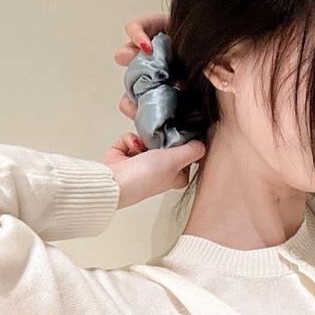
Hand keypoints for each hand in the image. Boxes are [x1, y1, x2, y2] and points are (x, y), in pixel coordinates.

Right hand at [102, 12, 203, 206]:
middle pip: (165, 144)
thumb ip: (191, 151)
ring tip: (140, 144)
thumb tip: (202, 145)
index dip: (184, 144)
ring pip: (147, 138)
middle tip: (160, 134)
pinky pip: (130, 138)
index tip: (182, 133)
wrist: (112, 181)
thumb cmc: (142, 178)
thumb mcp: (175, 161)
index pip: (185, 156)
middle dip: (160, 137)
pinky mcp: (123, 155)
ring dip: (142, 138)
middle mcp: (158, 171)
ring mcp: (140, 162)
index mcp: (173, 176)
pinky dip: (128, 141)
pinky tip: (128, 148)